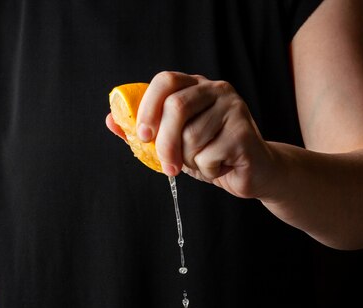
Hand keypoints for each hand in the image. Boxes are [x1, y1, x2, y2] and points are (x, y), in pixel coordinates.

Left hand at [108, 71, 275, 197]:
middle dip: (165, 143)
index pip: (165, 80)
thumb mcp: (174, 143)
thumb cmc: (210, 154)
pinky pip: (209, 156)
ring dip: (191, 161)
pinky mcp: (244, 132)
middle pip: (176, 107)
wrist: (251, 172)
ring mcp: (233, 108)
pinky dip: (208, 170)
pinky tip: (221, 166)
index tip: (143, 135)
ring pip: (192, 137)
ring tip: (205, 162)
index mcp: (195, 86)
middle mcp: (216, 90)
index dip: (148, 107)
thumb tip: (111, 121)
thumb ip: (146, 131)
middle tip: (168, 166)